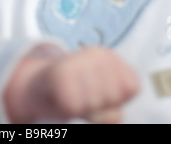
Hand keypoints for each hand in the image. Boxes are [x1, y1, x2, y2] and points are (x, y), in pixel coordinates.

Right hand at [4, 47, 138, 123]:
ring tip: (73, 97)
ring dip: (84, 108)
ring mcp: (77, 61)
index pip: (132, 86)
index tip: (102, 95)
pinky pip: (74, 106)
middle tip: (84, 97)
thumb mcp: (101, 100)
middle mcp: (94, 54)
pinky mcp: (59, 74)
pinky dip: (69, 109)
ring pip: (94, 103)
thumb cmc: (76, 92)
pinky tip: (62, 99)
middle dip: (102, 105)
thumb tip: (115, 117)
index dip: (119, 99)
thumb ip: (113, 110)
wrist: (38, 85)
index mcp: (108, 56)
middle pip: (113, 96)